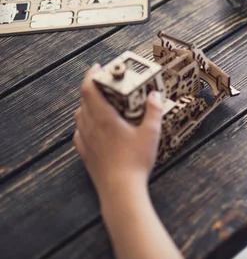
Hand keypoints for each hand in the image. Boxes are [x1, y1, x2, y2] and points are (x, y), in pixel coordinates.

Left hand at [73, 64, 162, 199]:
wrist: (120, 191)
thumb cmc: (135, 162)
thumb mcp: (151, 134)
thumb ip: (154, 111)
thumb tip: (155, 96)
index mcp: (104, 118)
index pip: (90, 89)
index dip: (92, 75)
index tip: (98, 67)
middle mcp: (90, 127)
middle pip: (84, 100)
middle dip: (93, 88)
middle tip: (106, 84)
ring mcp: (86, 141)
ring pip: (80, 116)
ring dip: (88, 105)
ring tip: (103, 104)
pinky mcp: (86, 154)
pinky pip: (79, 133)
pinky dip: (85, 124)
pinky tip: (95, 128)